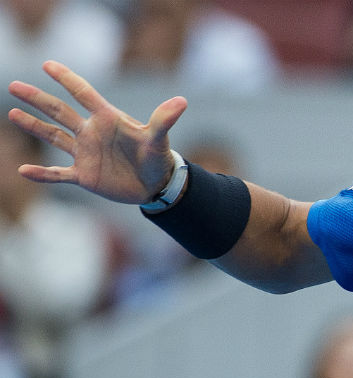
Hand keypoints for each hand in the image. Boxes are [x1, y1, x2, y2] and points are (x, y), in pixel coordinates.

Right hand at [7, 60, 187, 203]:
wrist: (156, 184)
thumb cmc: (157, 157)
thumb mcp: (158, 139)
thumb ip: (164, 120)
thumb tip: (182, 101)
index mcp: (107, 119)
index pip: (83, 94)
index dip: (67, 79)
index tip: (48, 64)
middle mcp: (91, 133)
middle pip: (59, 111)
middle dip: (37, 99)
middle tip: (14, 85)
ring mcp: (85, 153)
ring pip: (53, 136)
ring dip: (33, 126)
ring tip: (12, 113)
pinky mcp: (84, 175)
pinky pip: (58, 174)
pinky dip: (42, 174)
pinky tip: (23, 170)